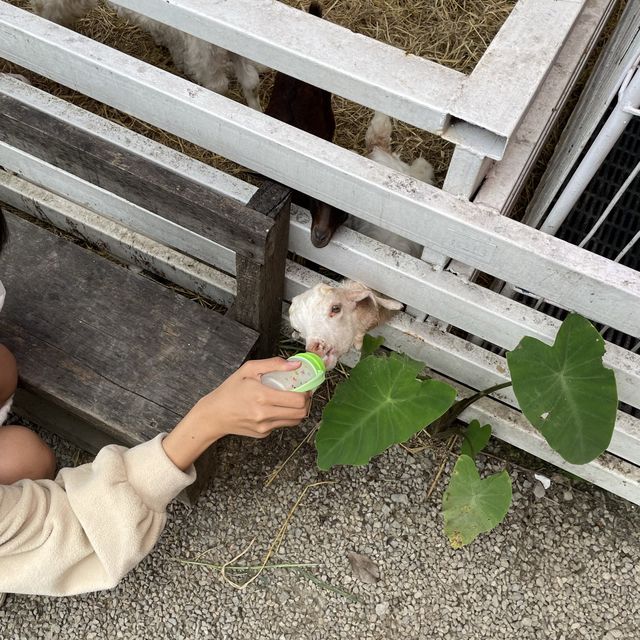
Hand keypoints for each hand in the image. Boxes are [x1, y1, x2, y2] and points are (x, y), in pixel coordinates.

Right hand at [162, 358, 311, 469]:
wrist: (214, 414)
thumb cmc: (231, 389)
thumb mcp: (249, 369)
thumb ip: (274, 364)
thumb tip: (296, 364)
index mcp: (262, 396)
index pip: (298, 400)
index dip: (307, 393)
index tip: (306, 386)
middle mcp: (264, 414)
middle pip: (301, 413)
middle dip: (306, 402)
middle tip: (303, 393)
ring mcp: (264, 427)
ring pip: (295, 421)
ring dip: (298, 410)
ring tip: (292, 400)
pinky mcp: (263, 434)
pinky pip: (282, 424)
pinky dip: (285, 416)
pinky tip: (277, 407)